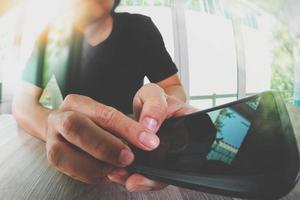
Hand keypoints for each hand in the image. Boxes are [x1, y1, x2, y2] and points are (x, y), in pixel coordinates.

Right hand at [46, 94, 160, 184]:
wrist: (67, 128)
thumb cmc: (95, 123)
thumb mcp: (111, 115)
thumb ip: (127, 125)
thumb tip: (147, 140)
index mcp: (78, 103)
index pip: (104, 113)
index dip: (128, 128)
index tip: (149, 141)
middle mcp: (60, 118)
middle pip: (76, 126)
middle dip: (105, 145)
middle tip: (129, 158)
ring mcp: (52, 139)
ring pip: (64, 153)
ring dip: (95, 165)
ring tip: (119, 170)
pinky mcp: (52, 157)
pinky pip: (67, 169)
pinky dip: (90, 175)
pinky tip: (107, 174)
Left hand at [107, 83, 197, 190]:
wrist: (146, 103)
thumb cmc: (153, 99)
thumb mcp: (153, 94)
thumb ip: (154, 106)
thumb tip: (150, 125)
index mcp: (192, 126)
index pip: (192, 151)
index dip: (175, 166)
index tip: (152, 168)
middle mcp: (183, 143)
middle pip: (175, 169)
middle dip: (153, 178)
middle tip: (134, 180)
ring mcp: (168, 153)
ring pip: (160, 174)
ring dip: (142, 179)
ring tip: (123, 177)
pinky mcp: (153, 158)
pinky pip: (148, 171)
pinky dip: (134, 173)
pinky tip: (121, 172)